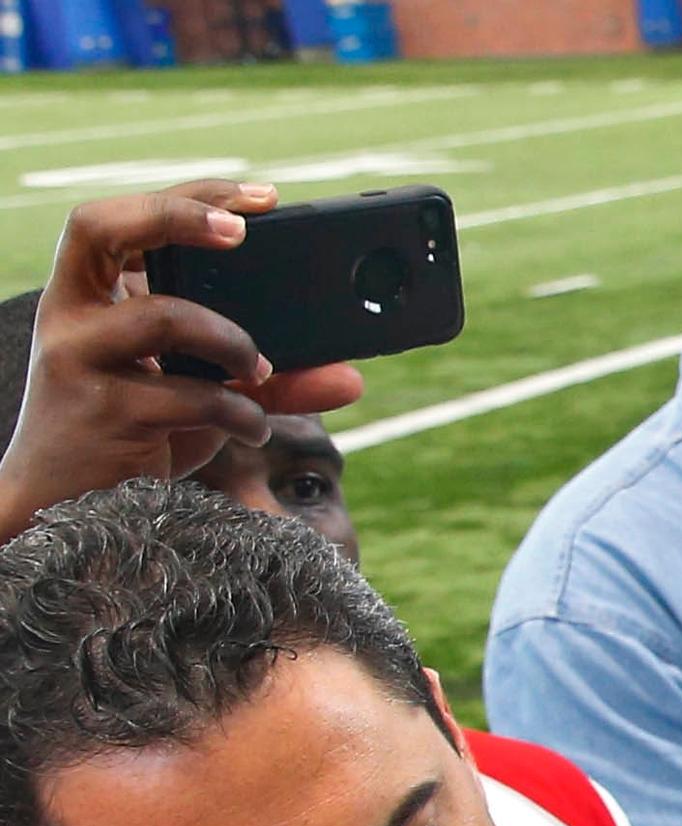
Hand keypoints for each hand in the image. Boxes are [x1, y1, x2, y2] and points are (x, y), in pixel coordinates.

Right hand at [0, 185, 367, 539]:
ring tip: (261, 369)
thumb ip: (273, 382)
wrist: (67, 508)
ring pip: (159, 316)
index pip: (123, 218)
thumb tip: (351, 377)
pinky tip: (251, 427)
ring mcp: (79, 359)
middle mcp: (71, 314)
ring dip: (231, 339)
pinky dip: (237, 410)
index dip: (188, 196)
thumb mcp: (205, 400)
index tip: (262, 197)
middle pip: (99, 227)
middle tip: (241, 231)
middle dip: (174, 217)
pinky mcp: (102, 411)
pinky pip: (186, 396)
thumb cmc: (134, 437)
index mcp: (89, 294)